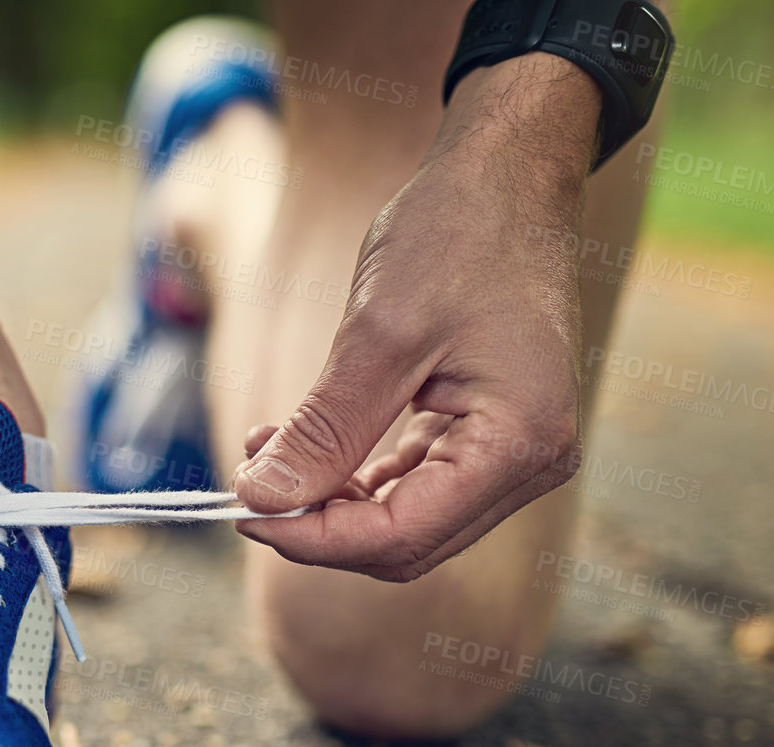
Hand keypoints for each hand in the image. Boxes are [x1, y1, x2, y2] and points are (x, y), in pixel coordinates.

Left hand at [233, 54, 601, 581]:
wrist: (505, 175)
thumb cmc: (455, 234)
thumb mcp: (377, 334)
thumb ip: (324, 430)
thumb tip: (262, 501)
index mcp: (519, 444)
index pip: (402, 536)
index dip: (314, 537)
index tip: (241, 507)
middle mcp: (531, 463)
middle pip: (405, 543)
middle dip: (318, 525)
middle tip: (244, 486)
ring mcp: (515, 454)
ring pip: (405, 522)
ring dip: (329, 501)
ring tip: (263, 454)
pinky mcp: (490, 436)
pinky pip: (414, 484)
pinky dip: (354, 476)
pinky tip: (299, 443)